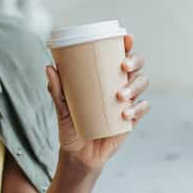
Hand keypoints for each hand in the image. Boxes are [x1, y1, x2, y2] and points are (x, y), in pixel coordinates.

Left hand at [44, 34, 149, 173]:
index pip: (119, 55)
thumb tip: (49, 67)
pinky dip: (138, 108)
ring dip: (135, 86)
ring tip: (120, 96)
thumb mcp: (61, 107)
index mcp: (104, 77)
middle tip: (123, 66)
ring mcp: (127, 102)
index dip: (127, 44)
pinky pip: (142, 108)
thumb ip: (56, 89)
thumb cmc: (70, 126)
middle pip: (137, 67)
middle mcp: (119, 85)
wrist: (78, 155)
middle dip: (135, 61)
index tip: (126, 38)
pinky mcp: (132, 119)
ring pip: (142, 84)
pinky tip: (126, 114)